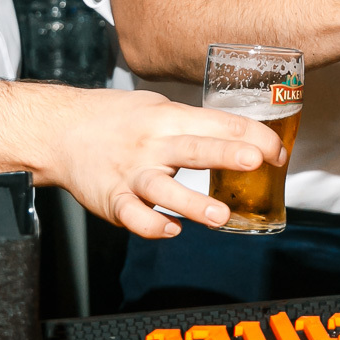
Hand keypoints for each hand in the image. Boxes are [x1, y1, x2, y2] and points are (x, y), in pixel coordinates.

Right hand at [39, 87, 285, 238]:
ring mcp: (131, 172)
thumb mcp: (158, 109)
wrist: (61, 130)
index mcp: (170, 118)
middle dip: (227, 153)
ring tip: (220, 216)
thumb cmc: (117, 119)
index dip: (251, 135)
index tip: (278, 150)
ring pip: (164, 188)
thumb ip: (195, 125)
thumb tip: (243, 137)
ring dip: (192, 202)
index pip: (218, 122)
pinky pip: (132, 214)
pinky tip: (170, 231)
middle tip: (257, 161)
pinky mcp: (112, 198)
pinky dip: (150, 224)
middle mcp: (152, 144)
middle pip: (194, 148)